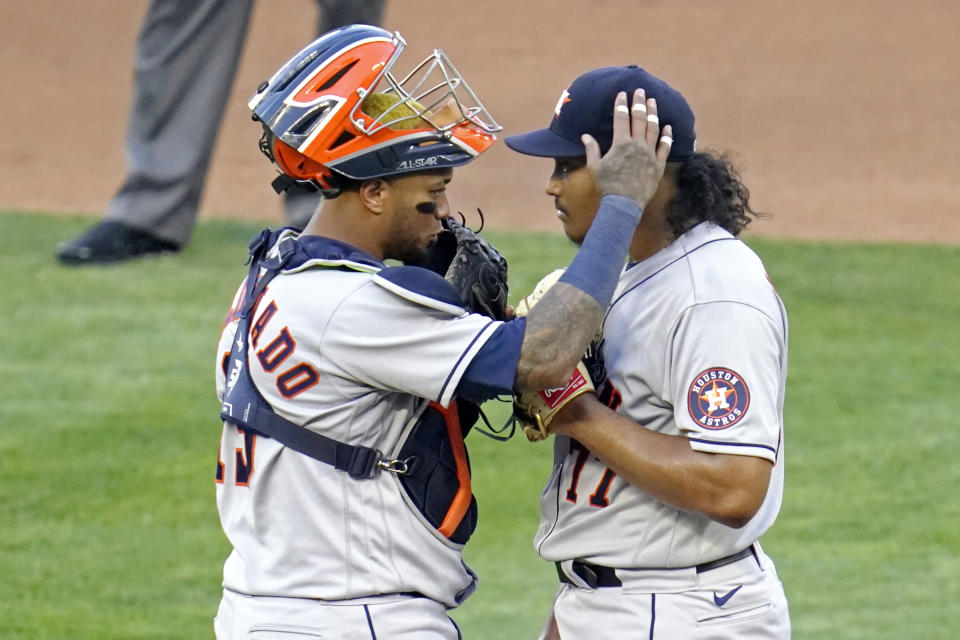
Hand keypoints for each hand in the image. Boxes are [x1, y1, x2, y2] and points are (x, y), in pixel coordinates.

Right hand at [583, 89, 673, 206]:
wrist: (623, 205)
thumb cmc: (607, 186)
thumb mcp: (594, 166)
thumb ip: (592, 149)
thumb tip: (585, 136)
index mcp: (621, 143)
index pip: (621, 118)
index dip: (621, 104)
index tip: (622, 94)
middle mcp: (637, 145)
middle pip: (639, 118)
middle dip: (639, 102)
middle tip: (640, 91)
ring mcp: (650, 154)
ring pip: (654, 128)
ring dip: (653, 113)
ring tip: (653, 101)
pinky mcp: (658, 165)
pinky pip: (665, 147)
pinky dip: (667, 136)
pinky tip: (668, 127)